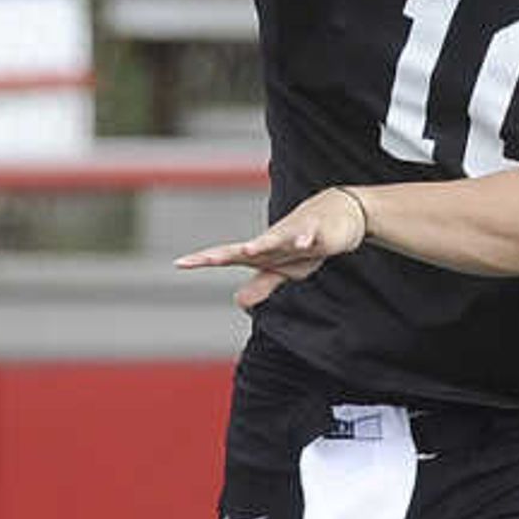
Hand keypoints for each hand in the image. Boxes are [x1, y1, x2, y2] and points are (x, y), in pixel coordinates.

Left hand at [174, 185, 370, 308]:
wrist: (338, 217)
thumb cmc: (305, 245)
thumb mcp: (284, 271)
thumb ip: (261, 285)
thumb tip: (238, 301)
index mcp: (261, 252)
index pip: (227, 256)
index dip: (204, 260)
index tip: (179, 263)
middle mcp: (272, 241)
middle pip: (244, 248)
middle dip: (223, 254)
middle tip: (202, 260)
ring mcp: (293, 234)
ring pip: (276, 239)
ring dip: (262, 244)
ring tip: (246, 250)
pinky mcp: (317, 232)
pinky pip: (311, 236)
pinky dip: (307, 239)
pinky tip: (303, 243)